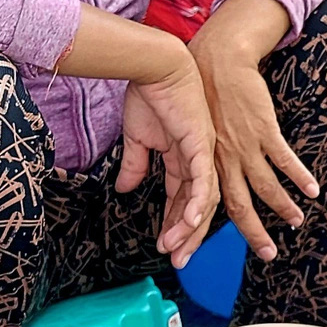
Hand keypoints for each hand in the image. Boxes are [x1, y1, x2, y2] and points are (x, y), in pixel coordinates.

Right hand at [117, 48, 218, 268]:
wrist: (154, 65)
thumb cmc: (148, 95)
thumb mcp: (138, 138)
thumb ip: (135, 165)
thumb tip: (123, 190)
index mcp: (184, 158)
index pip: (182, 199)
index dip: (174, 223)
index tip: (164, 246)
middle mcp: (198, 159)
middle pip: (196, 207)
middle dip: (187, 236)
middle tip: (178, 261)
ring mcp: (202, 153)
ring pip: (202, 200)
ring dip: (190, 227)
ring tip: (177, 249)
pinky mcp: (200, 144)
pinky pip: (202, 180)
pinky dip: (197, 204)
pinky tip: (190, 224)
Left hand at [192, 11, 316, 263]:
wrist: (214, 59)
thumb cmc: (193, 90)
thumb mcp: (178, 128)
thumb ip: (178, 156)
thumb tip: (171, 177)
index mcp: (202, 161)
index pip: (203, 205)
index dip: (198, 232)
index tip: (198, 255)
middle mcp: (223, 159)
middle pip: (239, 205)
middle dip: (253, 233)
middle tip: (268, 254)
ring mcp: (245, 145)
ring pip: (265, 186)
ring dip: (283, 207)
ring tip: (297, 223)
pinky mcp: (264, 129)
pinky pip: (284, 158)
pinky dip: (298, 176)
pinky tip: (312, 189)